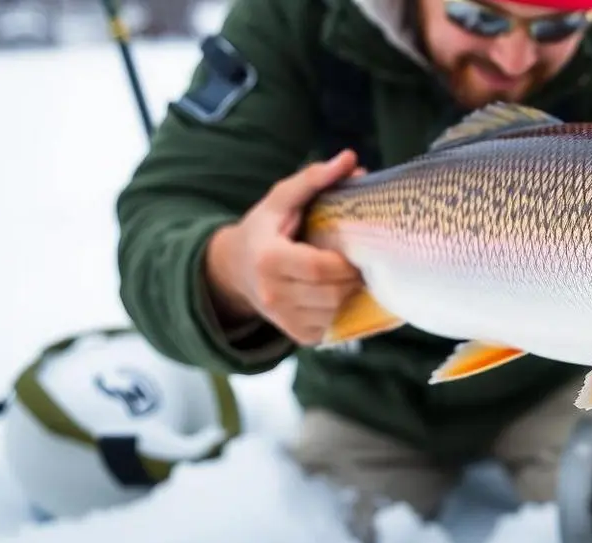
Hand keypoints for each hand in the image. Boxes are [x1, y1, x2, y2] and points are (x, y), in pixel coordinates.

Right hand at [205, 149, 365, 344]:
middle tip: (358, 261)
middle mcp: (273, 294)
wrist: (234, 270)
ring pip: (336, 311)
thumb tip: (350, 158)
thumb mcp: (281, 200)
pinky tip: (336, 292)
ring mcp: (284, 319)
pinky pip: (333, 326)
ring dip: (349, 294)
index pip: (320, 268)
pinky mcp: (297, 336)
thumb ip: (314, 179)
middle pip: (333, 293)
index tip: (356, 249)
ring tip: (346, 275)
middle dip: (353, 277)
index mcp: (269, 260)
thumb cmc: (264, 230)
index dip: (346, 262)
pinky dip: (342, 310)